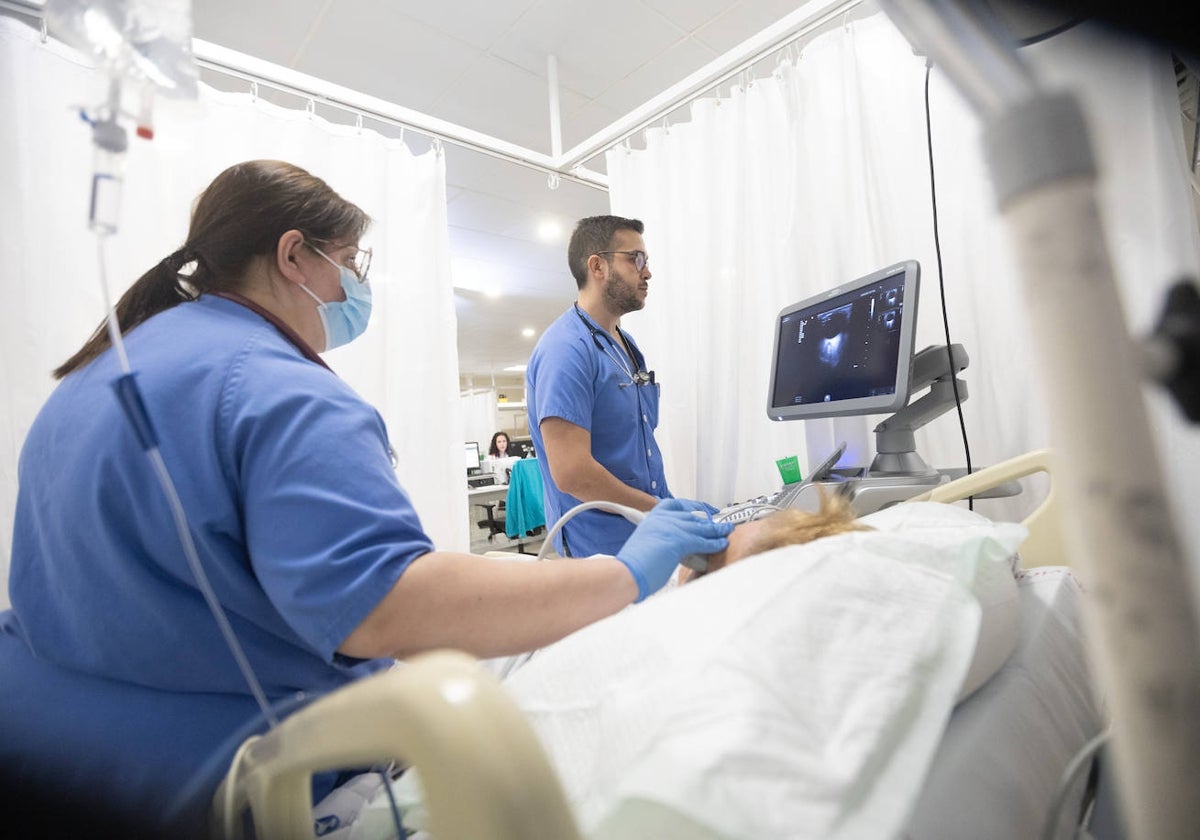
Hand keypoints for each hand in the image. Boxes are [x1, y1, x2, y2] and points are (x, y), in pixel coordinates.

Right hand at [616, 498, 732, 600]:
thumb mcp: (646, 543)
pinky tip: (721, 544)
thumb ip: (660, 539)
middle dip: (708, 520)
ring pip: (700, 527)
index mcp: (652, 518)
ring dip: (717, 530)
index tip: (702, 511)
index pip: (675, 505)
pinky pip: (703, 540)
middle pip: (692, 515)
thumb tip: (670, 547)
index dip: (692, 507)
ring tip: (727, 531)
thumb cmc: (633, 564)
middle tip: (720, 524)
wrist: (625, 573)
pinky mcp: (678, 541)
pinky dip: (714, 543)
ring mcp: (671, 528)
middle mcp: (662, 519)